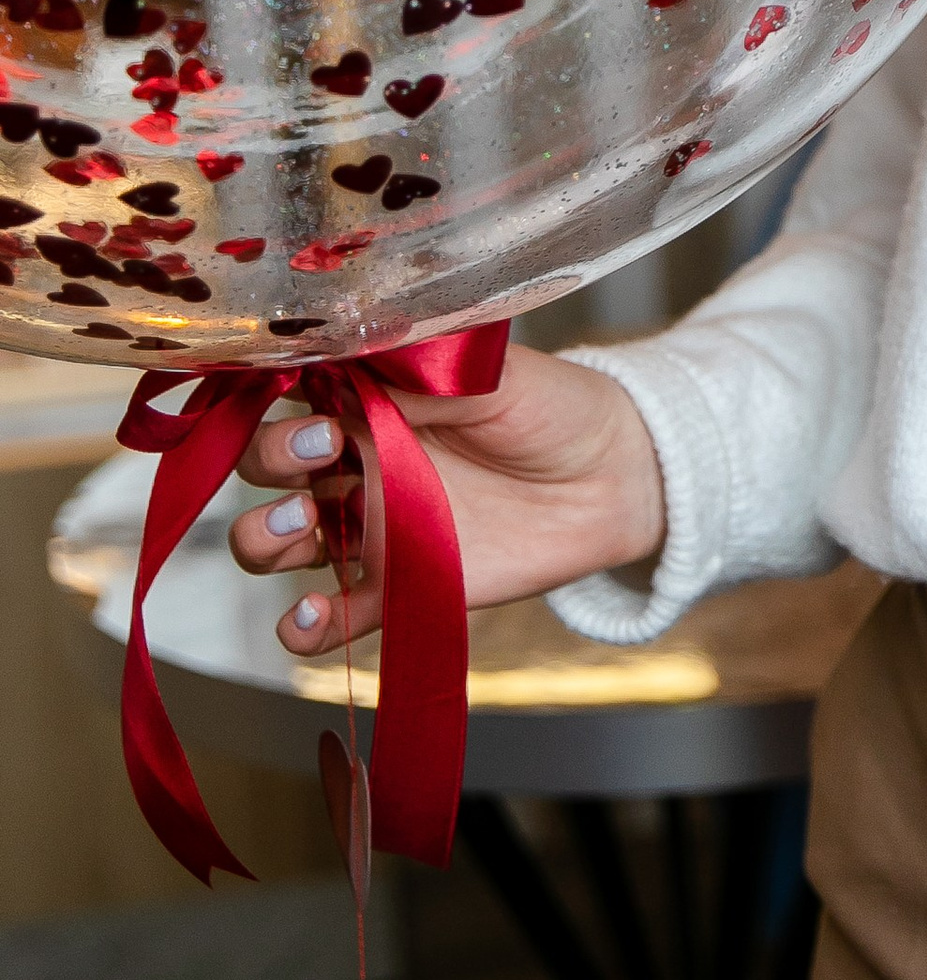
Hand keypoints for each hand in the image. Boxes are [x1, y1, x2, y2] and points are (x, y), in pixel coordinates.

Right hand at [226, 338, 666, 659]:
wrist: (609, 474)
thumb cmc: (548, 407)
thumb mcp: (485, 371)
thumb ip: (418, 369)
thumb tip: (351, 352)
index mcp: (368, 401)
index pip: (288, 397)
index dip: (280, 401)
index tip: (317, 405)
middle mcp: (355, 463)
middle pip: (266, 467)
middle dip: (271, 460)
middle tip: (323, 452)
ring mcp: (370, 529)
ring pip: (274, 543)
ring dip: (264, 538)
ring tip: (304, 525)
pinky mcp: (394, 588)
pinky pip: (327, 621)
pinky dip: (303, 627)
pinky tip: (313, 614)